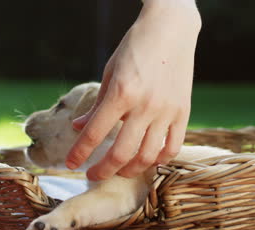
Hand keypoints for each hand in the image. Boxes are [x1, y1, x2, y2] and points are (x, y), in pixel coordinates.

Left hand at [66, 0, 200, 180]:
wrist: (170, 29)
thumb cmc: (134, 48)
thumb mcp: (109, 73)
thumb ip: (95, 105)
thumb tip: (78, 127)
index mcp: (121, 93)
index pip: (94, 133)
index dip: (79, 153)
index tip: (70, 164)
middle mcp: (144, 105)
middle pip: (121, 153)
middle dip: (102, 170)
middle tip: (93, 175)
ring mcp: (166, 110)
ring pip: (148, 156)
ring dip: (130, 170)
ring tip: (120, 171)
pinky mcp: (183, 112)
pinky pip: (173, 146)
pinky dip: (159, 160)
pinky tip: (149, 161)